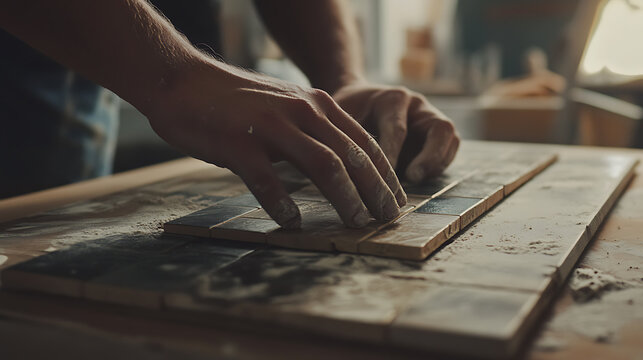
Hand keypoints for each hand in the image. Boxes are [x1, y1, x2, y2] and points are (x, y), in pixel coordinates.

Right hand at [145, 61, 405, 228]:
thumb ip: (312, 130)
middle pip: (352, 156)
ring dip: (345, 198)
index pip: (364, 143)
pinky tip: (292, 222)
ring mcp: (271, 126)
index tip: (395, 202)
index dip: (385, 175)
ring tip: (356, 223)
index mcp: (317, 104)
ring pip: (324, 166)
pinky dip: (283, 204)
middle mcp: (301, 111)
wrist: (183, 81)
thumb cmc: (236, 102)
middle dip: (376, 191)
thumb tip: (340, 169)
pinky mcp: (240, 143)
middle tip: (387, 219)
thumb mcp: (285, 107)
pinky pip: (268, 180)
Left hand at [332, 82, 459, 182]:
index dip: (393, 154)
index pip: (398, 128)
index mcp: (393, 98)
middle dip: (429, 157)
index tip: (382, 178)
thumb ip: (344, 134)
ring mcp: (430, 117)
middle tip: (413, 178)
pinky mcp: (435, 133)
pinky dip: (437, 166)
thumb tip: (342, 167)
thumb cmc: (346, 109)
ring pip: (449, 139)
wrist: (357, 98)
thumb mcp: (340, 115)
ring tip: (416, 182)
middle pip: (439, 128)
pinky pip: (448, 149)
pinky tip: (417, 181)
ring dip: (437, 163)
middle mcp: (417, 105)